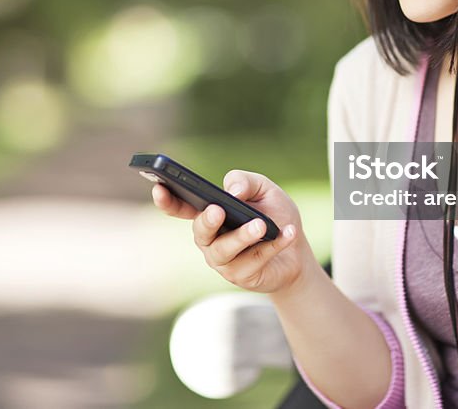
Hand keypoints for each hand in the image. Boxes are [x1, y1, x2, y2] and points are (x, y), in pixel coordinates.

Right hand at [152, 170, 313, 293]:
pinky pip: (254, 260)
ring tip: (259, 225)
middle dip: (207, 221)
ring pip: (225, 251)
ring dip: (242, 236)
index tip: (159, 188)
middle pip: (201, 232)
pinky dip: (273, 245)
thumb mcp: (264, 189)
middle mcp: (210, 239)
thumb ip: (245, 181)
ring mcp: (223, 261)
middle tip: (218, 210)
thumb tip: (232, 191)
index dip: (167, 200)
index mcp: (208, 214)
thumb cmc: (274, 215)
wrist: (298, 251)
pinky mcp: (241, 276)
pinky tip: (287, 233)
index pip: (181, 207)